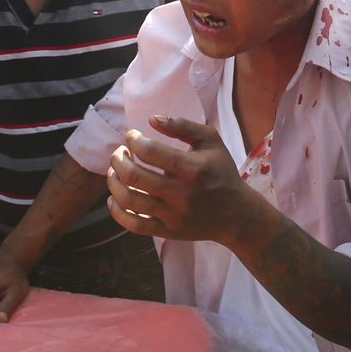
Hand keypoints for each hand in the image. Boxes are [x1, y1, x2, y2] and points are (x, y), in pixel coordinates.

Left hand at [106, 114, 257, 247]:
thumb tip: (152, 119)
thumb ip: (182, 126)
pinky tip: (113, 197)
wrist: (237, 215)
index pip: (150, 152)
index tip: (132, 136)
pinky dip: (117, 211)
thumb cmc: (221, 172)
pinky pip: (134, 225)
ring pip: (130, 200)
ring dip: (113, 181)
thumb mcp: (211, 141)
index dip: (134, 140)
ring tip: (115, 170)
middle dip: (119, 159)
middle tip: (119, 152)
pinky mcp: (168, 232)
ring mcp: (173, 216)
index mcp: (192, 168)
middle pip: (134, 176)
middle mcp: (181, 194)